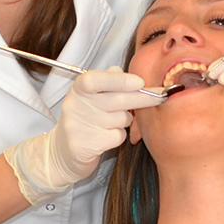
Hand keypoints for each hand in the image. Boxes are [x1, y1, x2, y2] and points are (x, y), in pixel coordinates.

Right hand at [4, 67, 149, 203]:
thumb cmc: (84, 118)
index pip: (96, 79)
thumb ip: (106, 81)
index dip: (120, 80)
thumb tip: (123, 71)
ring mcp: (80, 126)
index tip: (139, 82)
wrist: (63, 152)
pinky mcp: (87, 146)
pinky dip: (118, 136)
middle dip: (142, 98)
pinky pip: (118, 136)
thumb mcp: (89, 96)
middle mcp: (76, 105)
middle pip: (118, 100)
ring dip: (125, 121)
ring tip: (110, 123)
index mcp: (78, 89)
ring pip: (122, 119)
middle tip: (160, 96)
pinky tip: (106, 137)